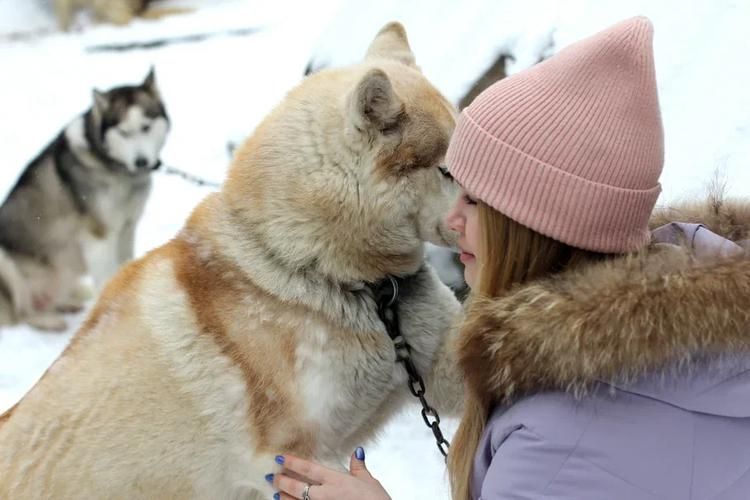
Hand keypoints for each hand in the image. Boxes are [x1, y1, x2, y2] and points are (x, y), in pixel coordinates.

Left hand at [270, 448, 390, 499]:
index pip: (309, 469)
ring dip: (284, 498)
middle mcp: (325, 495)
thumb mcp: (369, 482)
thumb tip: (357, 453)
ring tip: (276, 493)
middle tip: (271, 476)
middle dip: (282, 481)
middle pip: (298, 486)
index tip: (280, 458)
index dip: (293, 463)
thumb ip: (359, 468)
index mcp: (336, 481)